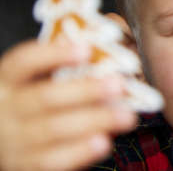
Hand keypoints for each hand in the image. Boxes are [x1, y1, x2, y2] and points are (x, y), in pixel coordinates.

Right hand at [0, 40, 137, 170]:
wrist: (5, 143)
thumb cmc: (32, 102)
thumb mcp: (37, 81)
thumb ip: (64, 68)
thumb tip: (107, 53)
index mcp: (8, 80)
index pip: (25, 61)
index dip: (54, 54)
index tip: (86, 48)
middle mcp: (6, 109)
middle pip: (45, 97)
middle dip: (86, 90)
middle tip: (119, 84)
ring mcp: (13, 141)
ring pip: (54, 129)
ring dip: (94, 120)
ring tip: (126, 115)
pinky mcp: (24, 165)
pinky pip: (53, 161)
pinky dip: (80, 151)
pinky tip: (104, 141)